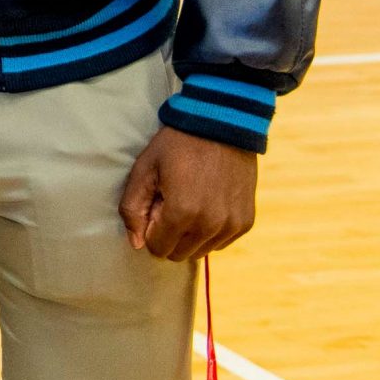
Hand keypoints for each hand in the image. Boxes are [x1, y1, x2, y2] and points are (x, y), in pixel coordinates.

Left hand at [120, 126, 257, 262]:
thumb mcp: (144, 169)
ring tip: (189, 199)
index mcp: (182, 213)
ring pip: (200, 251)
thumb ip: (133, 209)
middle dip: (169, 233)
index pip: (158, 248)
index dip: (151, 228)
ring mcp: (232, 225)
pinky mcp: (246, 222)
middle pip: (179, 254)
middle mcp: (210, 225)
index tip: (156, 203)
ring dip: (189, 234)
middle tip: (171, 201)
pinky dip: (209, 231)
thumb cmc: (177, 145)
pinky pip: (220, 242)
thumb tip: (137, 244)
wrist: (221, 126)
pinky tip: (206, 203)